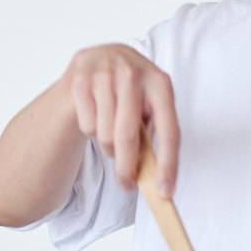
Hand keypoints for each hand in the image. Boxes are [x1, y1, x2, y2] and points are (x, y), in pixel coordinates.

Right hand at [64, 44, 179, 195]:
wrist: (99, 59)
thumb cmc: (130, 92)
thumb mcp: (148, 104)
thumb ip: (153, 134)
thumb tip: (157, 179)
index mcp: (160, 82)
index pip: (169, 131)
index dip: (168, 165)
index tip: (165, 192)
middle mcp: (133, 74)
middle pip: (129, 138)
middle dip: (127, 168)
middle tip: (127, 184)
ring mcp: (105, 75)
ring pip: (105, 135)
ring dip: (109, 146)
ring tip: (111, 133)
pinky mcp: (81, 80)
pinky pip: (88, 126)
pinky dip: (92, 131)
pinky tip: (96, 115)